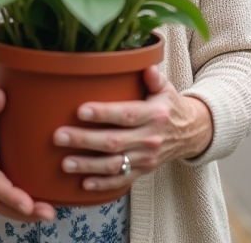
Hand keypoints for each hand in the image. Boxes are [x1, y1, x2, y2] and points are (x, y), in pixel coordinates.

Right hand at [0, 87, 56, 222]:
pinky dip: (23, 203)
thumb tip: (0, 97)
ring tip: (49, 212)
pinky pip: (6, 197)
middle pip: (1, 203)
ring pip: (4, 204)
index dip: (11, 196)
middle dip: (24, 212)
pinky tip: (41, 202)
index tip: (28, 205)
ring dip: (26, 212)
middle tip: (49, 213)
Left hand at [52, 65, 212, 193]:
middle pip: (114, 142)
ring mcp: (146, 158)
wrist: (191, 133)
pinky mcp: (143, 171)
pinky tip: (84, 183)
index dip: (103, 114)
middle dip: (84, 140)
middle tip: (59, 136)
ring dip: (88, 166)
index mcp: (154, 115)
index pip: (126, 115)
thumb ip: (154, 78)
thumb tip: (146, 66)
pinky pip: (122, 181)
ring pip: (115, 164)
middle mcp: (150, 138)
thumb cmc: (169, 105)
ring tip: (65, 163)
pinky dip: (103, 184)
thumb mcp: (166, 88)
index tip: (80, 111)